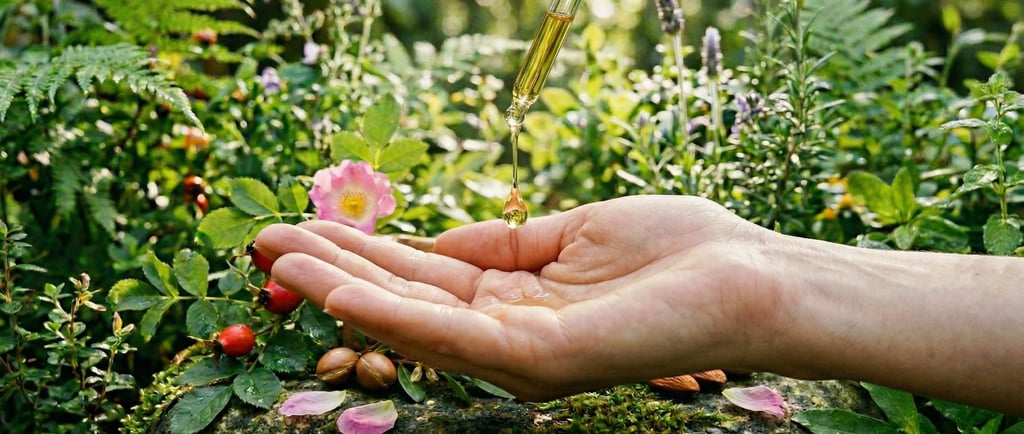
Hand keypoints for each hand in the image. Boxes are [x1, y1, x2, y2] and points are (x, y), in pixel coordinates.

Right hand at [254, 195, 781, 400]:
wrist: (748, 277)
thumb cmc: (674, 250)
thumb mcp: (569, 231)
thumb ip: (501, 242)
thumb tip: (433, 241)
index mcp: (514, 299)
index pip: (422, 278)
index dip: (362, 255)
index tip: (305, 228)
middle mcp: (506, 332)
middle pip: (405, 301)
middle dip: (333, 272)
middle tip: (263, 244)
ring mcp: (520, 351)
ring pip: (415, 322)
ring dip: (344, 291)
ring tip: (280, 259)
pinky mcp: (540, 360)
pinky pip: (455, 337)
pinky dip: (396, 317)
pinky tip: (344, 292)